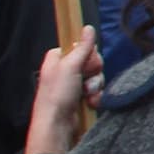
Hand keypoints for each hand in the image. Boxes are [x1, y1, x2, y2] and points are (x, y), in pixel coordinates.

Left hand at [25, 28, 100, 153]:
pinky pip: (97, 91)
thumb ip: (82, 47)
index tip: (87, 59)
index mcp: (57, 59)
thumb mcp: (70, 66)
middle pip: (91, 60)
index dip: (86, 52)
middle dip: (94, 70)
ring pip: (96, 76)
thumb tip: (88, 27)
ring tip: (87, 95)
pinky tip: (91, 103)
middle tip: (87, 77)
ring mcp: (73, 85)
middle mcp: (65, 71)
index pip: (78, 46)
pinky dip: (96, 96)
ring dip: (95, 85)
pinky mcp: (81, 98)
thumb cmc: (56, 95)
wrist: (57, 126)